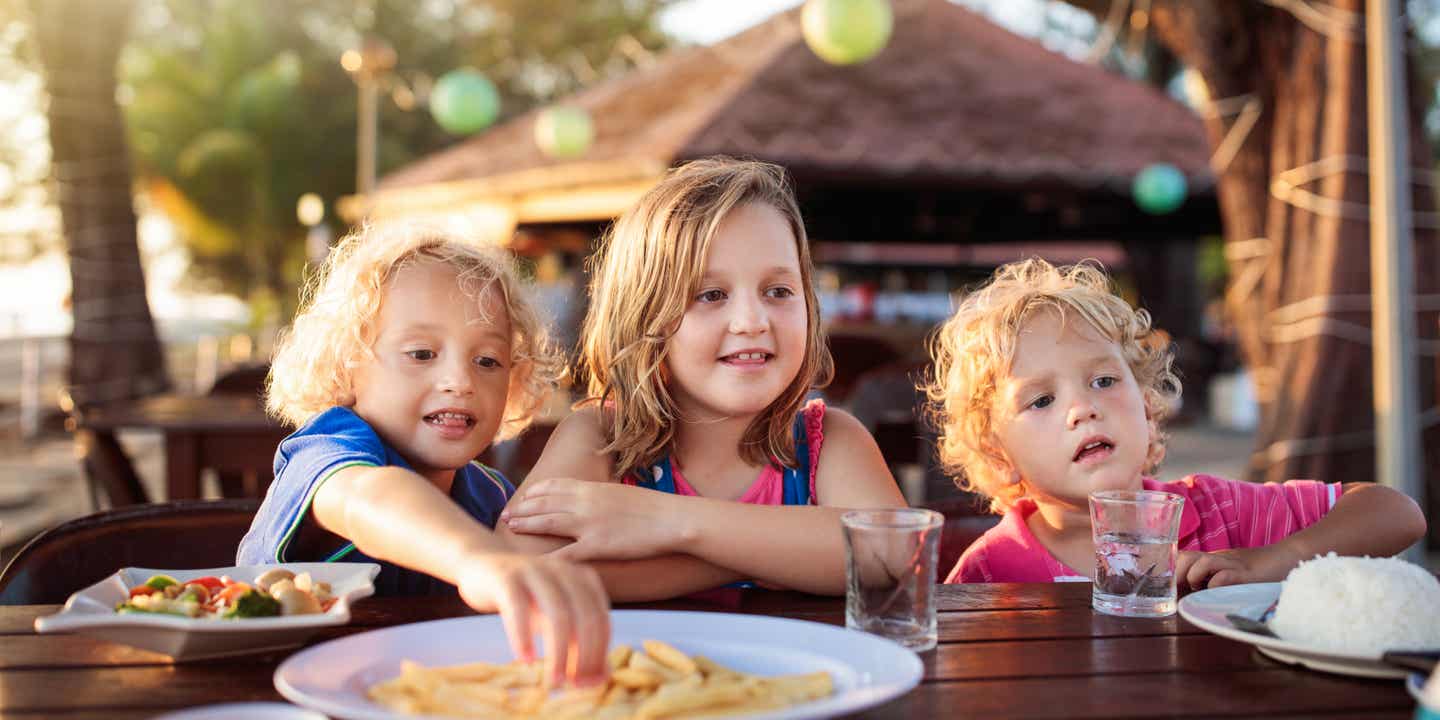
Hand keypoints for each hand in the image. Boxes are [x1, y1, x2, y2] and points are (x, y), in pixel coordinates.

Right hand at [453, 551, 610, 686]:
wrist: (483, 566)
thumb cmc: (526, 597)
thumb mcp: (555, 618)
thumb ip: (578, 643)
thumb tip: (600, 678)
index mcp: (582, 578)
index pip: (601, 619)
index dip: (598, 653)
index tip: (587, 681)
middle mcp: (564, 571)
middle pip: (585, 617)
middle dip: (584, 655)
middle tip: (572, 683)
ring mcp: (535, 571)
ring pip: (558, 614)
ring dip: (559, 652)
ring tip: (554, 679)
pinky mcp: (507, 577)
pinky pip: (518, 609)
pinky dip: (524, 637)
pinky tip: (525, 659)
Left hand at [500, 478, 680, 561]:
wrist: (673, 518)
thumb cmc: (653, 508)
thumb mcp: (622, 495)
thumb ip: (601, 498)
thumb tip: (591, 502)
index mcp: (593, 488)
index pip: (554, 486)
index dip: (535, 492)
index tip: (522, 497)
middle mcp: (586, 502)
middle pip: (545, 502)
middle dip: (523, 508)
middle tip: (505, 514)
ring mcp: (589, 524)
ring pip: (548, 522)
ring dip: (526, 524)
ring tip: (510, 527)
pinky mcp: (598, 546)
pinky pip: (566, 553)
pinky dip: (548, 558)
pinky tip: (534, 562)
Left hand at [1175, 544, 1301, 592]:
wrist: (1289, 556)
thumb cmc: (1261, 568)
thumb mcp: (1233, 570)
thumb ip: (1215, 578)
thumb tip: (1194, 595)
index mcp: (1215, 558)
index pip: (1183, 557)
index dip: (1172, 569)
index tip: (1168, 587)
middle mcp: (1221, 559)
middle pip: (1187, 557)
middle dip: (1177, 574)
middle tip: (1181, 590)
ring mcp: (1234, 564)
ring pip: (1203, 562)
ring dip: (1195, 577)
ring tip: (1200, 589)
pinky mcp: (1248, 574)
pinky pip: (1225, 576)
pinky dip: (1216, 585)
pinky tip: (1217, 594)